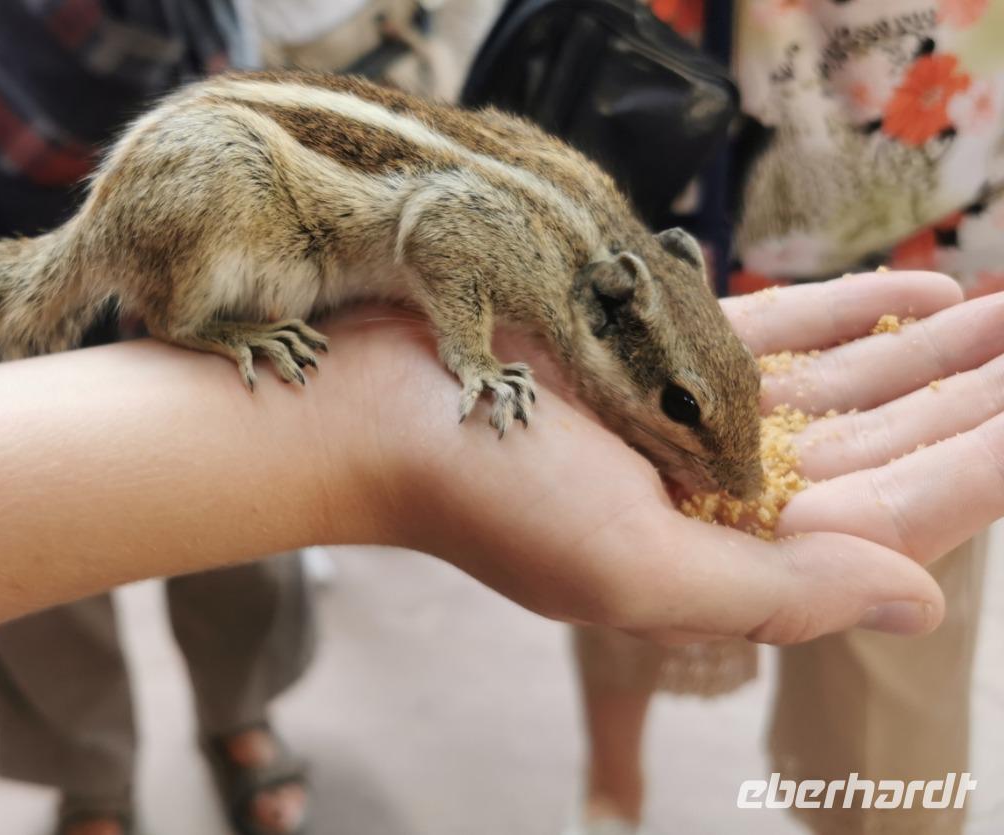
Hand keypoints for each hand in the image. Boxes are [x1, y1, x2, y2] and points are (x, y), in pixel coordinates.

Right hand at [343, 272, 1001, 643]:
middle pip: (877, 448)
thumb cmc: (487, 496)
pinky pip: (776, 330)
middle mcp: (716, 490)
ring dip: (932, 356)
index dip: (972, 475)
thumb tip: (917, 603)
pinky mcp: (657, 350)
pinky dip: (849, 310)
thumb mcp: (637, 571)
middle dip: (967, 407)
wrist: (370, 407)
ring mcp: (691, 413)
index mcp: (718, 557)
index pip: (881, 522)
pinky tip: (920, 291)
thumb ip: (779, 594)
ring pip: (842, 386)